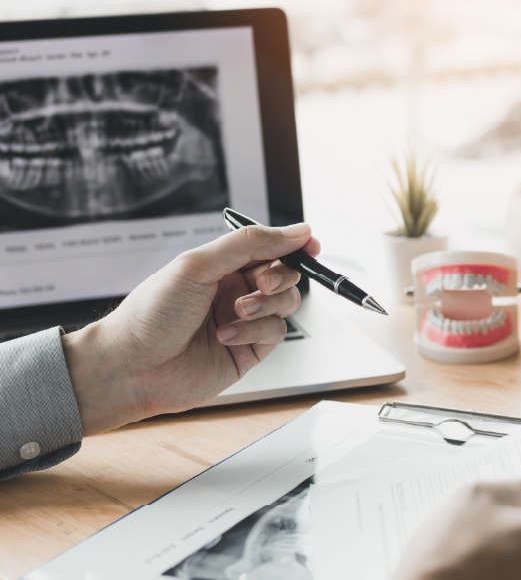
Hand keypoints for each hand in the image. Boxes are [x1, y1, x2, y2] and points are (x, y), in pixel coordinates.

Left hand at [62, 223, 319, 433]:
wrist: (132, 367)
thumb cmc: (152, 313)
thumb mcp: (199, 264)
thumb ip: (250, 244)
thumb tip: (296, 230)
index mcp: (222, 264)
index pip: (269, 247)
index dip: (293, 244)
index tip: (310, 244)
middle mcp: (235, 290)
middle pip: (284, 273)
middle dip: (279, 276)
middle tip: (258, 284)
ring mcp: (244, 320)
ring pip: (286, 303)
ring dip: (266, 304)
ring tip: (237, 311)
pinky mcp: (249, 351)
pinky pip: (275, 332)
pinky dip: (255, 330)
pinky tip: (227, 335)